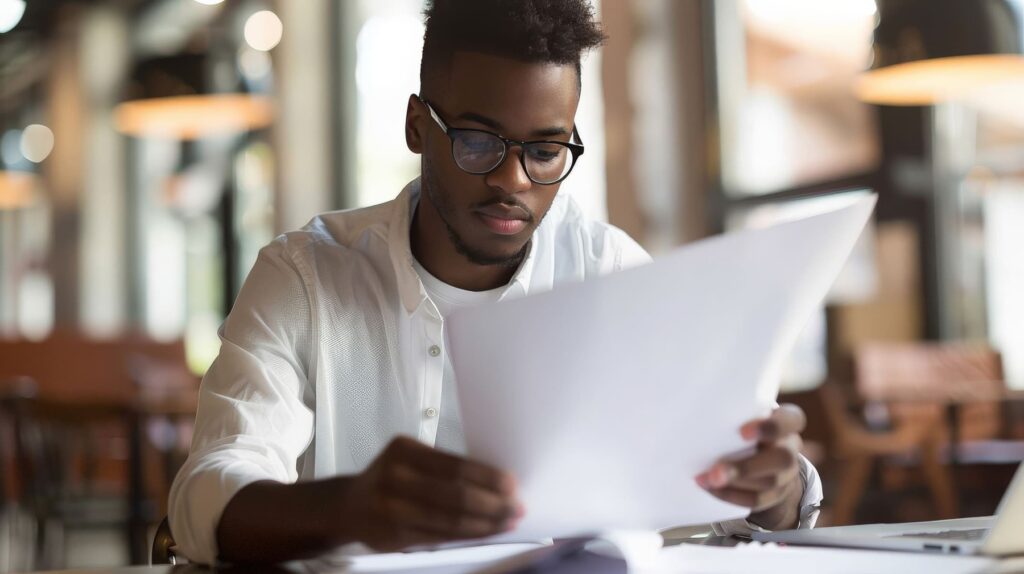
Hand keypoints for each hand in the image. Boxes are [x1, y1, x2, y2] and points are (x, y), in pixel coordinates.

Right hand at [335, 436, 523, 550]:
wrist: (348, 506)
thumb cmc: (391, 477)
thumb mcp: (410, 459)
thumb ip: (442, 468)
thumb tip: (494, 482)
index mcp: (404, 450)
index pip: (455, 466)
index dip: (487, 477)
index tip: (512, 484)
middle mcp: (395, 477)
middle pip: (456, 495)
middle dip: (493, 504)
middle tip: (517, 507)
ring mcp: (392, 509)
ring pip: (451, 520)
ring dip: (486, 524)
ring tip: (508, 522)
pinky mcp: (394, 536)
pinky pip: (440, 537)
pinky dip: (467, 535)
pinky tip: (485, 532)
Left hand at [695, 405, 805, 530]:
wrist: (762, 457)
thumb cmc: (744, 426)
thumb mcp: (744, 414)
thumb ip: (730, 412)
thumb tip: (688, 410)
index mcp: (786, 421)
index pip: (792, 420)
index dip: (772, 427)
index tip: (743, 432)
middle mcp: (790, 446)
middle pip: (782, 458)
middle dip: (746, 467)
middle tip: (716, 470)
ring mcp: (787, 473)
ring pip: (770, 482)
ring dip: (734, 483)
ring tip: (707, 480)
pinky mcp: (776, 494)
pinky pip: (758, 500)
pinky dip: (732, 496)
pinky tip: (712, 489)